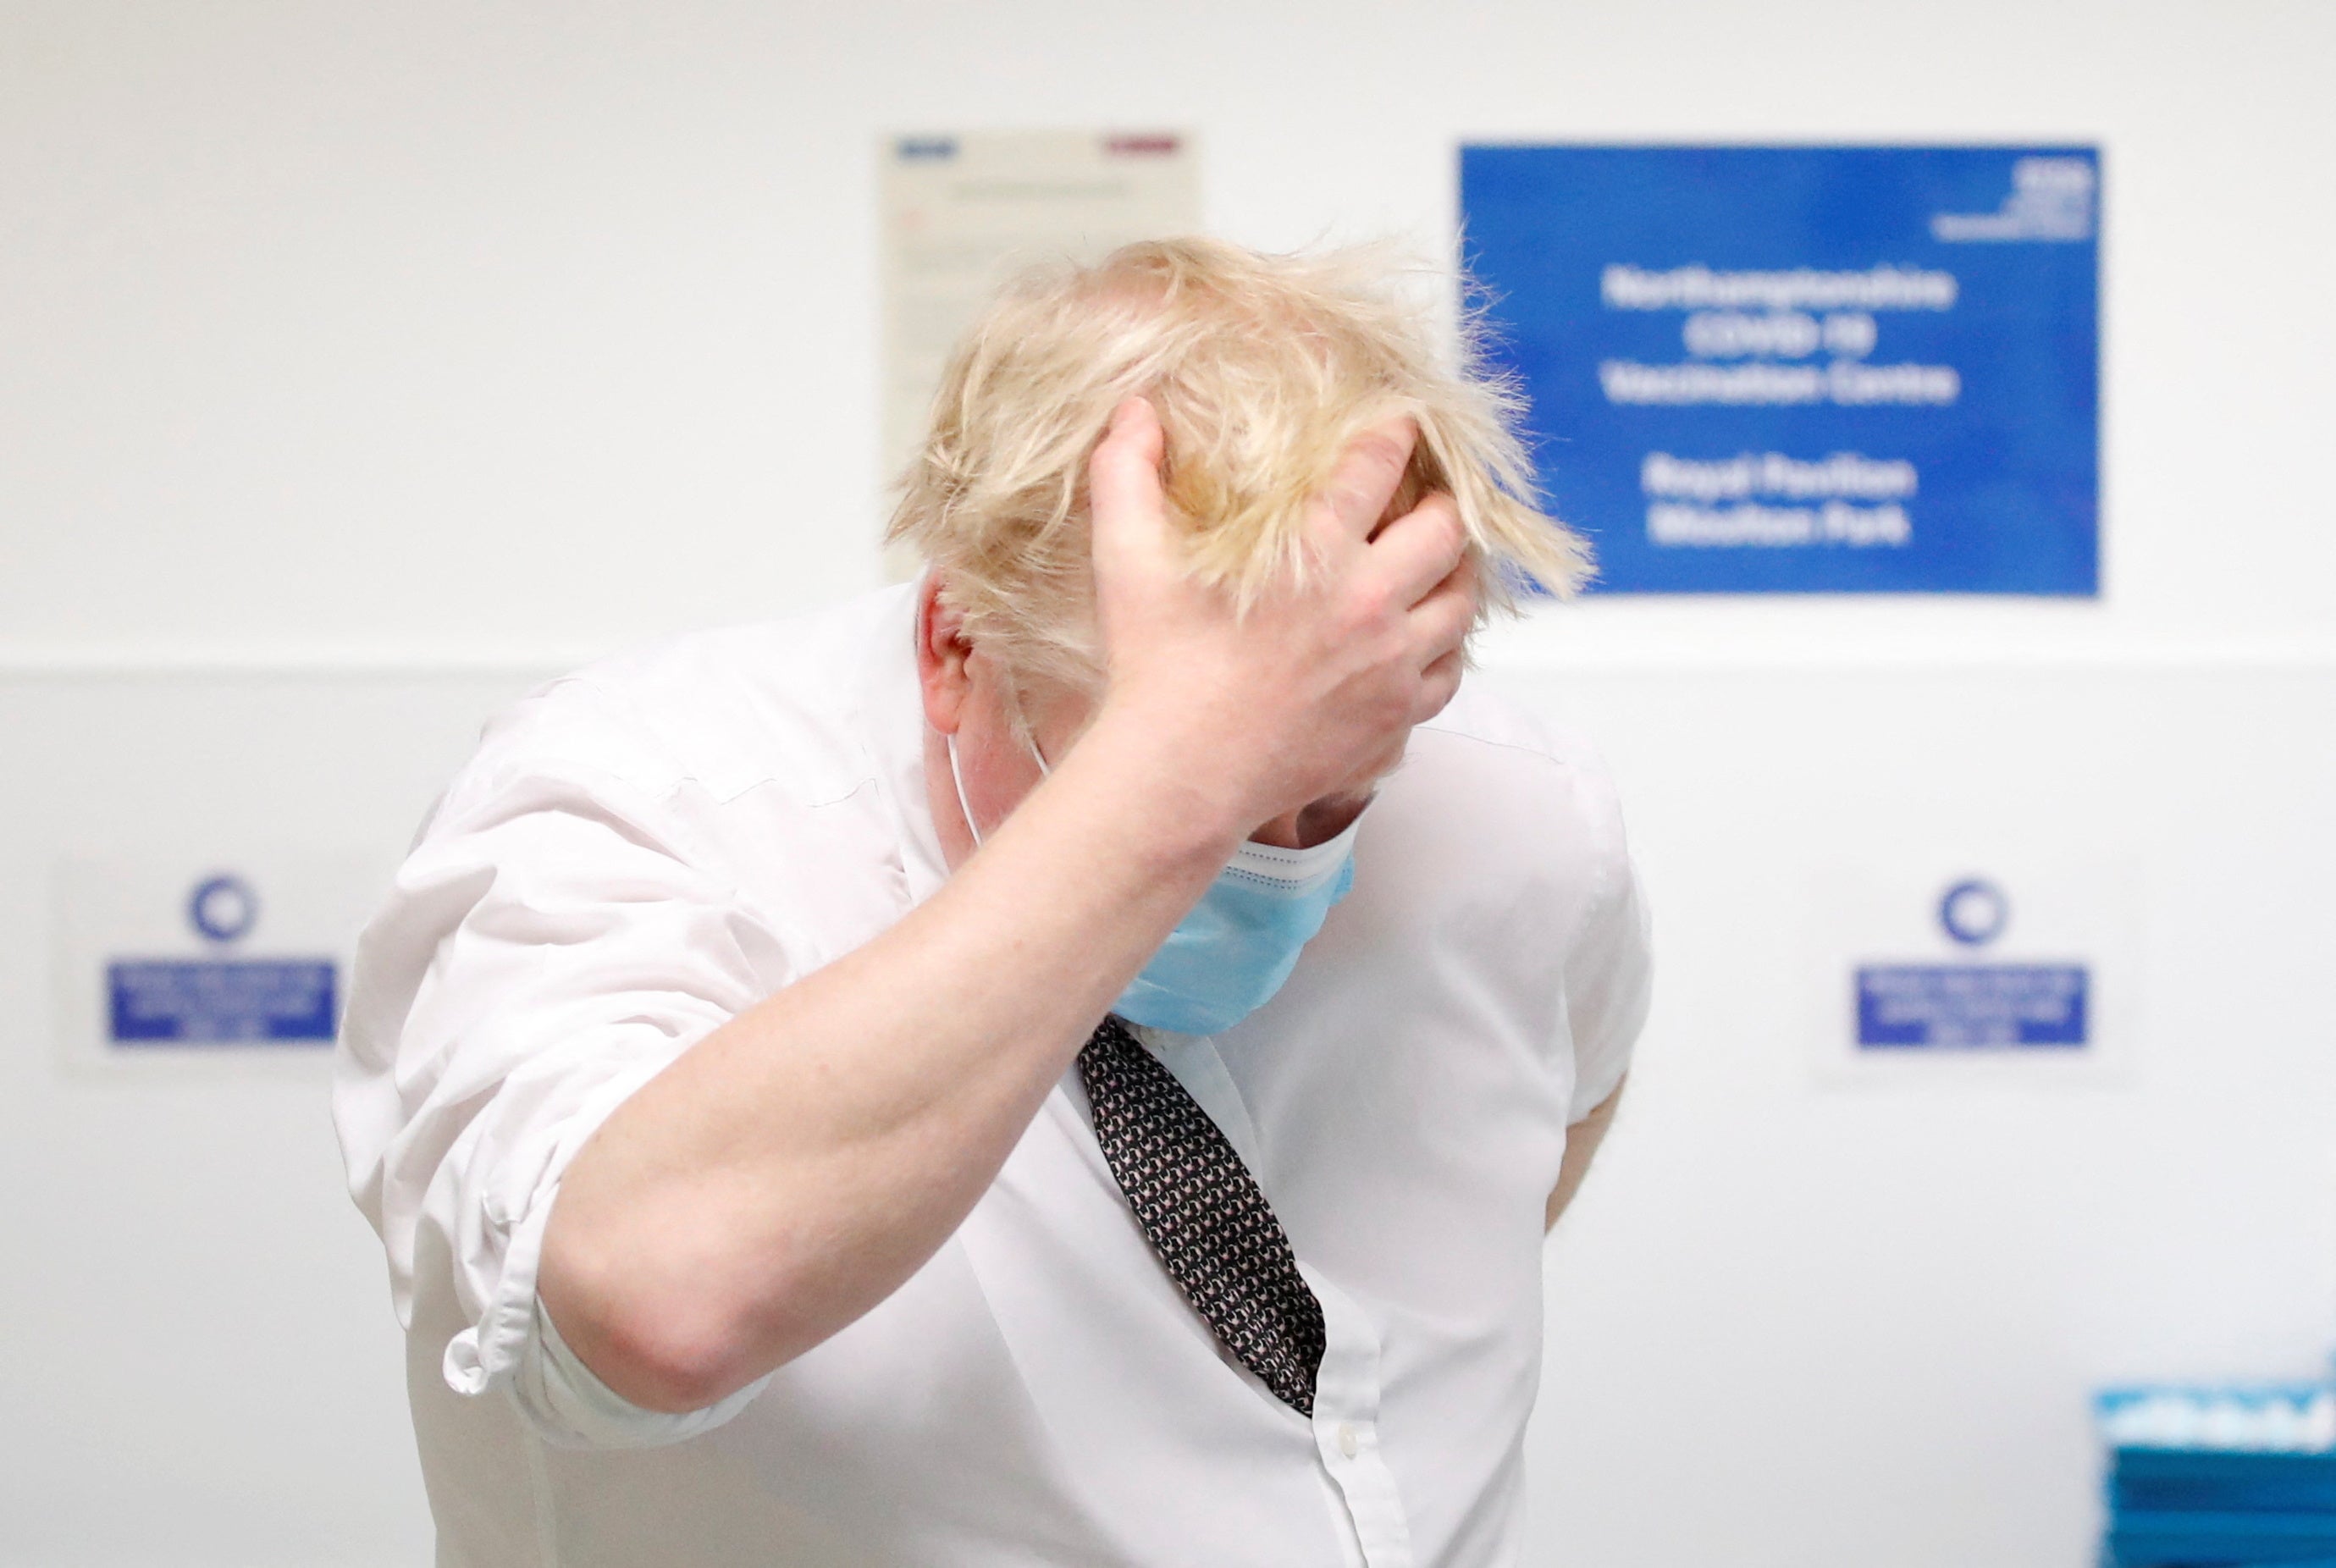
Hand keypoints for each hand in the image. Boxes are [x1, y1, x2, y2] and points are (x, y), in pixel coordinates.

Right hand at [1086, 397, 1474, 834]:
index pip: (1379, 465)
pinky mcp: (1395, 719)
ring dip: (1458, 574)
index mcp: (1314, 553)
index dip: (1396, 432)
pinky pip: (1450, 674)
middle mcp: (1369, 604)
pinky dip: (1446, 650)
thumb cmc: (1154, 667)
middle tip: (1430, 497)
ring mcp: (1390, 666)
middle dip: (1444, 504)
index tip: (1402, 422)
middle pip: (1446, 532)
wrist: (1180, 776)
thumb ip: (1127, 473)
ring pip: (1462, 603)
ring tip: (1444, 562)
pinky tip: (1427, 639)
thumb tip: (1135, 409)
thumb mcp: (1127, 559)